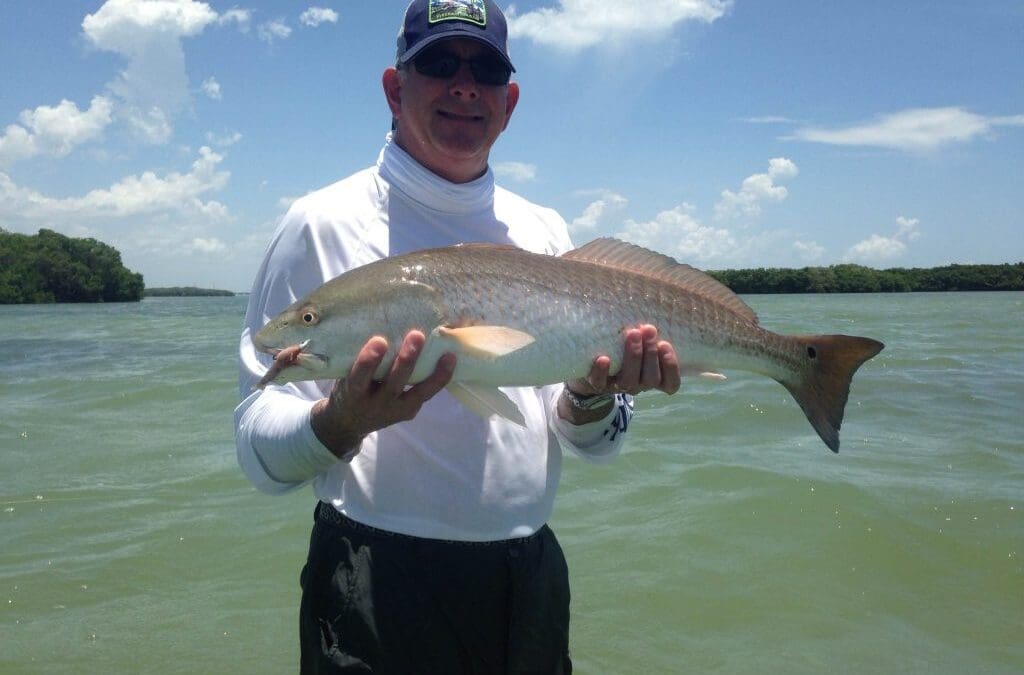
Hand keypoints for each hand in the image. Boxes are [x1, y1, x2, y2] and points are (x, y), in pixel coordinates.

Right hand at [310, 331, 455, 457]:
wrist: (347, 423)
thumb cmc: (348, 386)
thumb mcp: (345, 374)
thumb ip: (358, 358)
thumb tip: (382, 320)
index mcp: (352, 393)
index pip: (359, 377)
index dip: (369, 361)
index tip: (379, 341)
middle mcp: (374, 405)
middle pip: (393, 384)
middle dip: (406, 361)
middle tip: (416, 335)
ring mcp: (394, 411)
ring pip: (416, 393)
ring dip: (433, 374)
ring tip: (448, 354)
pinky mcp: (408, 412)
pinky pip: (426, 394)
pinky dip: (440, 379)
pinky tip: (451, 360)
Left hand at [568, 324, 680, 396]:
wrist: (588, 360)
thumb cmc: (622, 342)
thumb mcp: (641, 338)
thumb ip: (650, 329)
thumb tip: (662, 290)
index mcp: (653, 376)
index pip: (671, 384)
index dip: (671, 367)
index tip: (665, 344)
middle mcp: (638, 385)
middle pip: (651, 379)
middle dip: (650, 353)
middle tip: (648, 329)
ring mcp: (618, 386)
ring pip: (630, 381)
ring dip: (633, 356)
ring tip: (632, 333)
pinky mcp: (597, 385)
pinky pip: (600, 383)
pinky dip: (602, 371)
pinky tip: (604, 358)